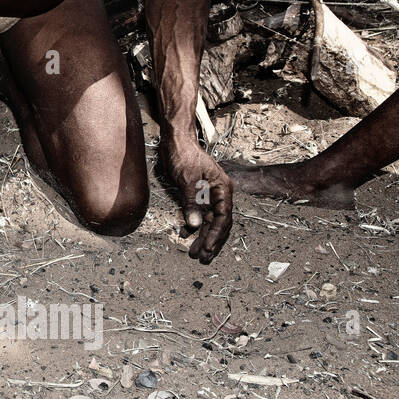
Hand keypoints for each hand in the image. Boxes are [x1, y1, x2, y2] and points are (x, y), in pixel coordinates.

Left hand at [163, 140, 232, 263]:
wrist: (175, 140)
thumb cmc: (184, 155)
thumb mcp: (187, 180)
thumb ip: (192, 203)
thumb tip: (196, 226)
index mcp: (223, 189)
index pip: (223, 218)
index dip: (215, 236)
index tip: (207, 250)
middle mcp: (219, 194)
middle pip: (218, 224)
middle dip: (210, 242)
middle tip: (202, 258)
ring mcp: (209, 194)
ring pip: (209, 221)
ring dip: (202, 237)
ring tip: (194, 253)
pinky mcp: (197, 194)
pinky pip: (199, 214)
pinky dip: (193, 226)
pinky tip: (185, 235)